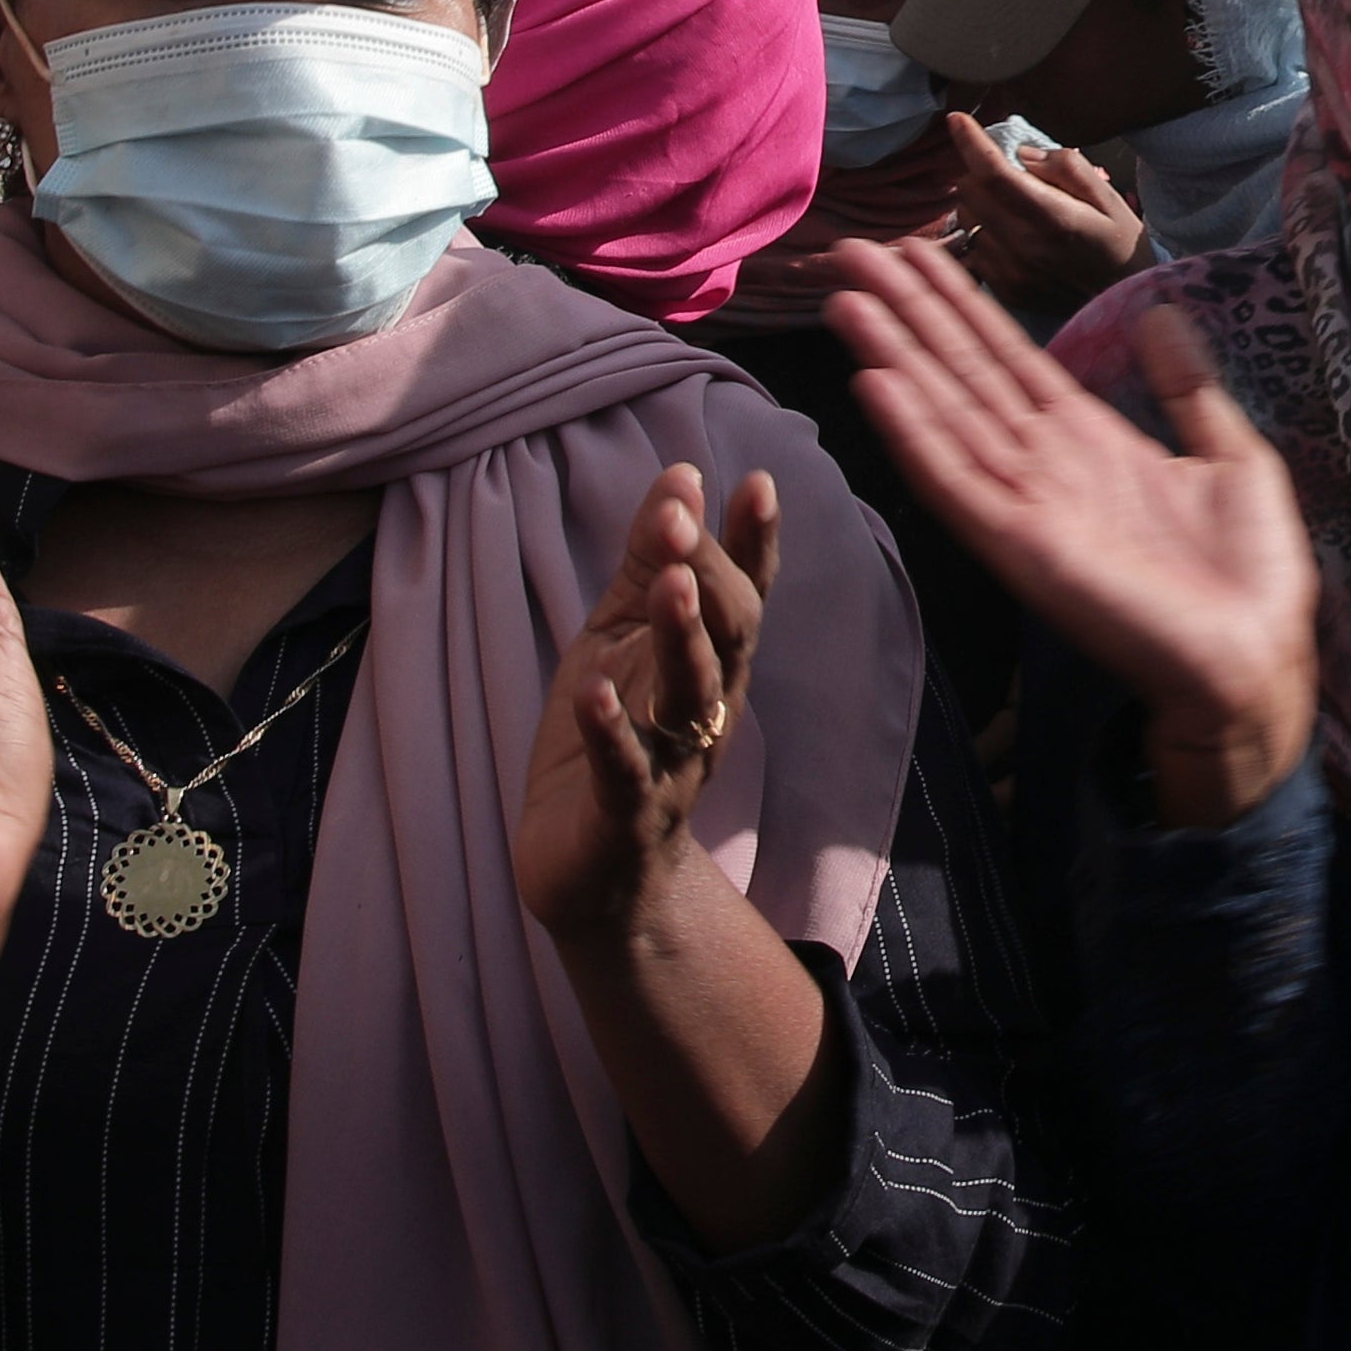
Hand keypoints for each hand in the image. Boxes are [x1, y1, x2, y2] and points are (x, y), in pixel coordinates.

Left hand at [514, 460, 784, 944]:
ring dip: (682, 639)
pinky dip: (611, 731)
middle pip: (728, 636)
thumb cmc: (611, 741)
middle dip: (711, 575)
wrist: (592, 877)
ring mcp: (670, 764)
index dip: (755, 543)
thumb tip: (679, 473)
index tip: (757, 482)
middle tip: (681, 520)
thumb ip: (646, 562)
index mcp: (708, 665)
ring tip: (670, 584)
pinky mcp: (624, 816)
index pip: (744, 594)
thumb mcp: (618, 640)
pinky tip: (594, 691)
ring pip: (690, 696)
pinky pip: (623, 770)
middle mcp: (705, 710)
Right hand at [828, 242, 1319, 828]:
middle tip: (853, 250)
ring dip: (895, 356)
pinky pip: (959, 483)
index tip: (917, 249)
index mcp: (1089, 438)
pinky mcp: (1023, 546)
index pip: (1008, 356)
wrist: (1258, 657)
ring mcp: (1028, 503)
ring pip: (947, 413)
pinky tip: (876, 386)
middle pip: (962, 372)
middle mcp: (1045, 463)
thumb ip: (1185, 386)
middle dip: (909, 312)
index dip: (961, 303)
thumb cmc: (1251, 569)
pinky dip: (915, 436)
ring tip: (847, 298)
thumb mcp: (1230, 453)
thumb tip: (1160, 311)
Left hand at [942, 114, 1150, 305]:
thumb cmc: (1119, 244)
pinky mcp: (1003, 289)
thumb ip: (1066, 166)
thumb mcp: (1108, 196)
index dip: (970, 142)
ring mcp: (1009, 273)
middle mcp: (1024, 247)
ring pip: (966, 218)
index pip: (995, 174)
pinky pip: (972, 247)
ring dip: (980, 203)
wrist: (1123, 304)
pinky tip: (1013, 236)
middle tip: (1011, 175)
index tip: (957, 120)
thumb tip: (1022, 155)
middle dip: (981, 172)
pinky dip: (984, 232)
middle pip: (970, 192)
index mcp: (1053, 219)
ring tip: (1013, 207)